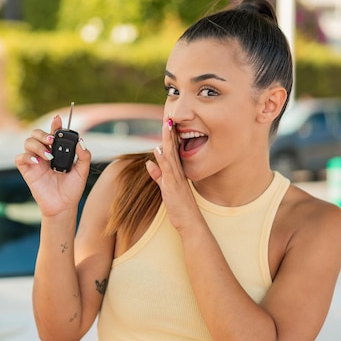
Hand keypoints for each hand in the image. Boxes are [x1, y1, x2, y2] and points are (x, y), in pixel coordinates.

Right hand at [15, 115, 90, 216]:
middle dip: (43, 133)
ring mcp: (35, 161)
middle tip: (52, 140)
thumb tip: (81, 142)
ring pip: (28, 142)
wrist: (64, 206)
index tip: (58, 119)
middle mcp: (45, 153)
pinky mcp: (27, 170)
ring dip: (38, 145)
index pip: (54, 132)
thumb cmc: (72, 189)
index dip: (55, 124)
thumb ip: (84, 156)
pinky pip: (20, 158)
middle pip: (36, 133)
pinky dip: (27, 156)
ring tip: (48, 156)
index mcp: (57, 150)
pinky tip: (38, 161)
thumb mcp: (82, 171)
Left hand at [146, 116, 199, 231]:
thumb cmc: (180, 208)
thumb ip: (157, 176)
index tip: (167, 123)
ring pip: (171, 156)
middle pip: (173, 149)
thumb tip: (149, 163)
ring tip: (166, 126)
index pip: (172, 151)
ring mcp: (177, 179)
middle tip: (168, 117)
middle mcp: (178, 173)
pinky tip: (159, 150)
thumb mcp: (167, 189)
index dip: (169, 137)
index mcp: (177, 173)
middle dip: (170, 133)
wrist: (190, 222)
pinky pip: (168, 171)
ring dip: (168, 141)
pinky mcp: (173, 187)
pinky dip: (163, 160)